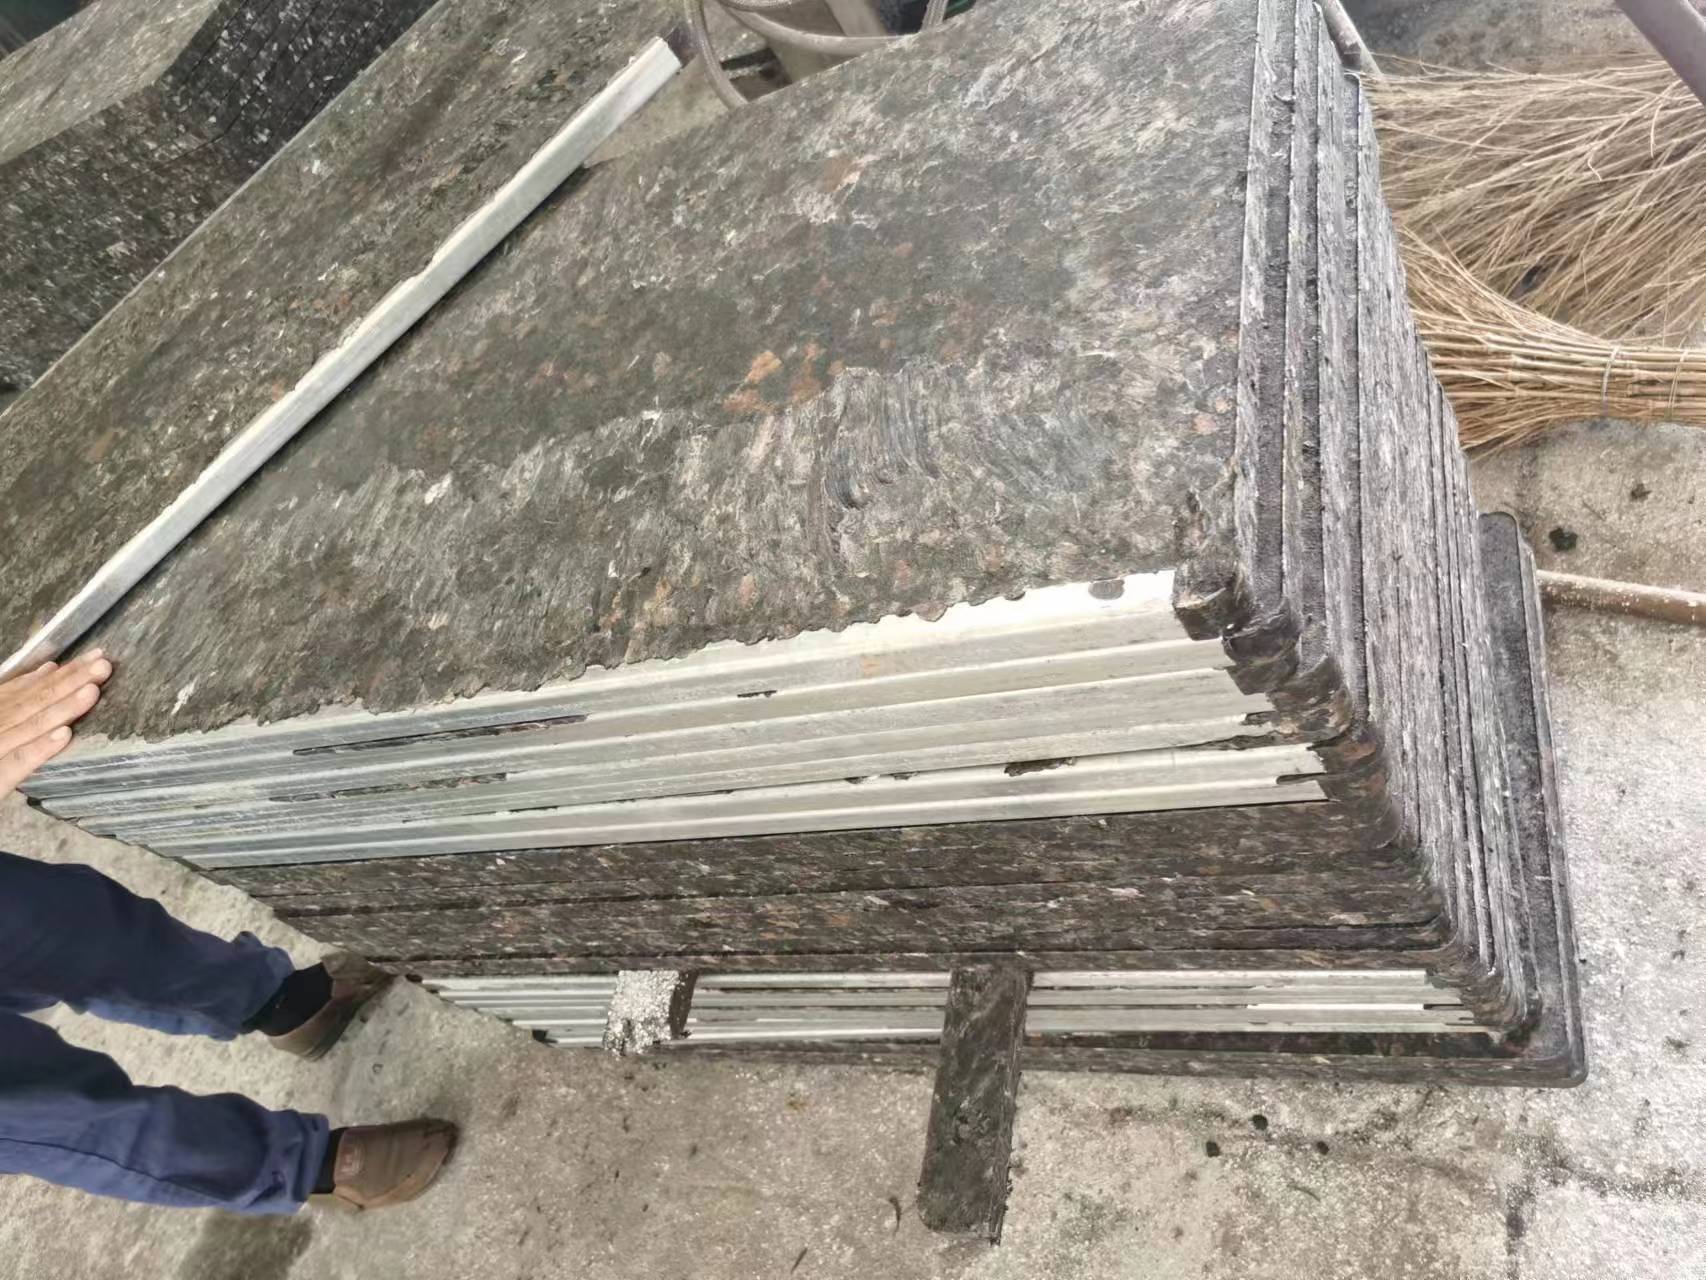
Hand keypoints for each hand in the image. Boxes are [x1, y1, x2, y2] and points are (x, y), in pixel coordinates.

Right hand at [0, 650, 113, 796]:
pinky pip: (15, 762)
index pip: (29, 689)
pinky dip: (38, 748)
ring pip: (27, 726)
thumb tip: (49, 670)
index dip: (63, 673)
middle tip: (102, 665)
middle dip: (69, 682)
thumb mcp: (1, 719)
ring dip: (60, 708)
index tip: (95, 656)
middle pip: (32, 702)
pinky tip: (63, 736)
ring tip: (91, 692)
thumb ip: (12, 697)